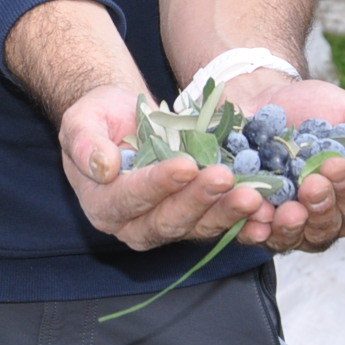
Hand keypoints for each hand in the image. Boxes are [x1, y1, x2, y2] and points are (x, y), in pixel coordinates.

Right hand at [60, 84, 268, 250]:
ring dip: (226, 211)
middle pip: (168, 220)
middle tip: (224, 177)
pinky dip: (242, 219)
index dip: (158, 184)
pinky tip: (263, 208)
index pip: (130, 199)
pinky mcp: (194, 218)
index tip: (185, 164)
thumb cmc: (98, 117)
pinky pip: (218, 223)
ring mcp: (167, 225)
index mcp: (103, 206)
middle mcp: (134, 226)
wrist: (123, 118)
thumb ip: (85, 144)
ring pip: (197, 226)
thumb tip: (104, 167)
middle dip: (198, 199)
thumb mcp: (81, 121)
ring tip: (252, 194)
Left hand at [218, 72, 344, 253]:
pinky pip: (252, 233)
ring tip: (286, 209)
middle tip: (311, 184)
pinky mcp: (250, 217)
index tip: (335, 164)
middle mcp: (318, 217)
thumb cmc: (315, 108)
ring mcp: (283, 222)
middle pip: (326, 230)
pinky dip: (254, 228)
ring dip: (290, 226)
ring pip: (291, 239)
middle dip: (321, 209)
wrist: (263, 95)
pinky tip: (256, 213)